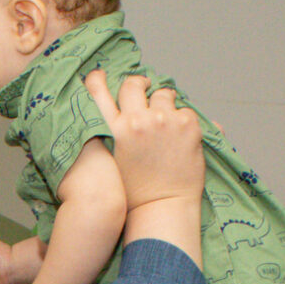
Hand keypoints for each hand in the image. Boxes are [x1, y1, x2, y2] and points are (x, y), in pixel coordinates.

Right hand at [83, 70, 200, 209]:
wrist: (162, 208)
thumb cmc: (136, 192)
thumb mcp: (114, 160)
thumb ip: (114, 134)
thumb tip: (120, 115)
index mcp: (114, 129)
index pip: (97, 92)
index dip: (97, 79)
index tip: (100, 75)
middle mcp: (136, 120)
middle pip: (133, 85)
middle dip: (139, 84)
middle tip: (145, 87)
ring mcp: (163, 120)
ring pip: (164, 94)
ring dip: (165, 102)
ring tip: (168, 119)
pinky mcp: (187, 124)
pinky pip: (186, 110)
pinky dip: (185, 121)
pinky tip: (183, 136)